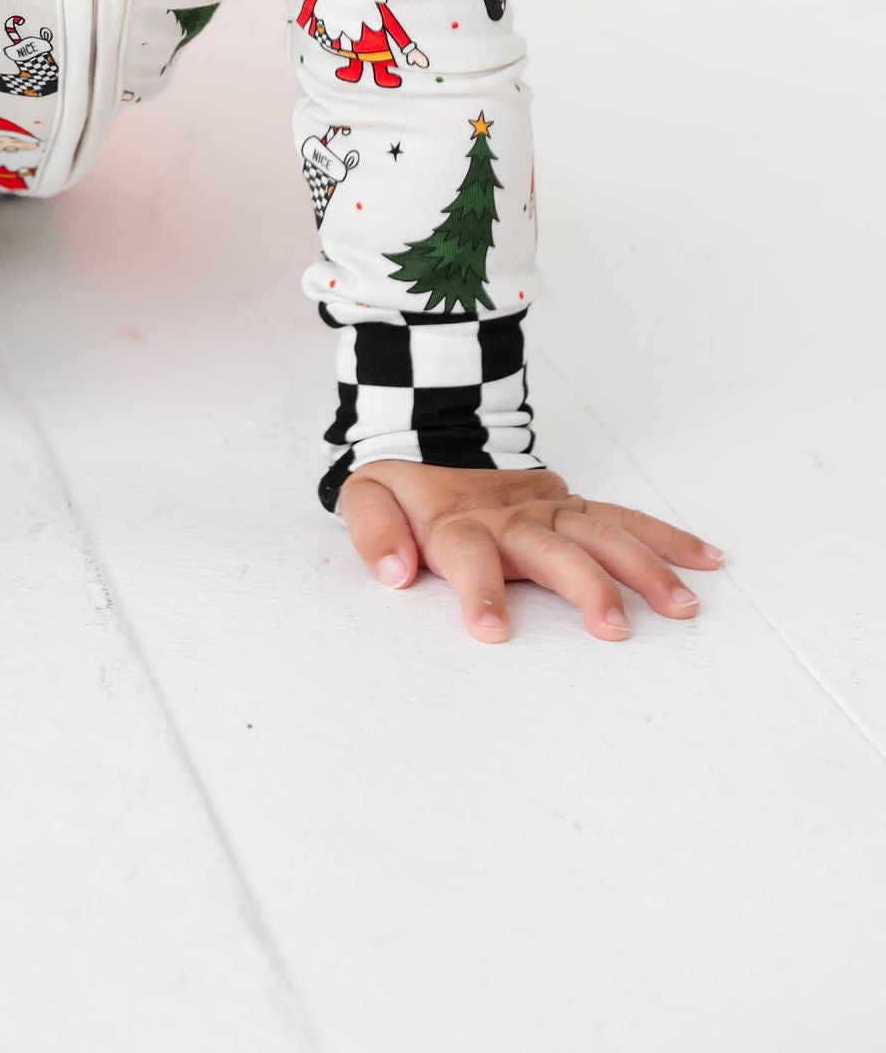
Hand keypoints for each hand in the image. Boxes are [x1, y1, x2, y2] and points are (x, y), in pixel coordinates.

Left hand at [339, 462, 720, 641]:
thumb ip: (372, 533)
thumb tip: (394, 571)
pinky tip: (706, 561)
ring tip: (682, 606)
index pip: (470, 555)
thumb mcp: (365, 499)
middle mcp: (514, 514)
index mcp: (460, 520)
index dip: (480, 590)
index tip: (491, 631)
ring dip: (643, 567)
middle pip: (554, 548)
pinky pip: (625, 520)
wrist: (430, 441)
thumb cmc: (403, 491)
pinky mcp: (574, 508)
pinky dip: (666, 537)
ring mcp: (550, 508)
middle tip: (614, 629)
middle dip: (586, 586)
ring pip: (603, 533)